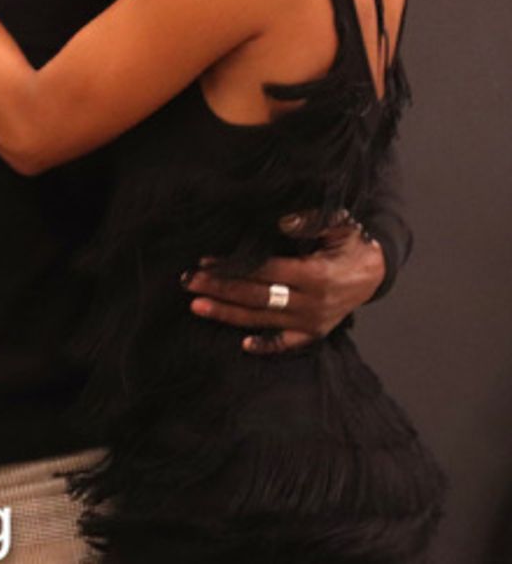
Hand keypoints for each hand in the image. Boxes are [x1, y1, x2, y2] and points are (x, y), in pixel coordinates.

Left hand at [184, 210, 385, 353]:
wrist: (377, 272)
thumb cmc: (351, 244)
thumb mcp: (340, 224)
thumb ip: (312, 220)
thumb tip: (282, 222)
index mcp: (315, 275)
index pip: (264, 272)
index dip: (233, 268)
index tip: (204, 262)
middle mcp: (311, 303)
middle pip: (256, 297)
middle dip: (220, 290)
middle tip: (188, 283)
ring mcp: (312, 322)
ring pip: (263, 320)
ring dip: (228, 314)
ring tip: (197, 306)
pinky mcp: (315, 333)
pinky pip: (288, 344)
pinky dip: (267, 345)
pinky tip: (244, 345)